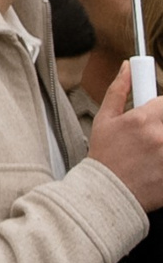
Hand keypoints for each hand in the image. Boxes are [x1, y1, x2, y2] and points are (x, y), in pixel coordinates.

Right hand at [88, 62, 162, 208]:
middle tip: (151, 134)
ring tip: (151, 150)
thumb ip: (118, 91)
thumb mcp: (104, 120)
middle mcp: (160, 136)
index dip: (160, 106)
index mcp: (143, 120)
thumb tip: (127, 69)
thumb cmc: (105, 158)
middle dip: (160, 123)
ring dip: (162, 140)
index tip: (156, 111)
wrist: (108, 193)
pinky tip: (155, 161)